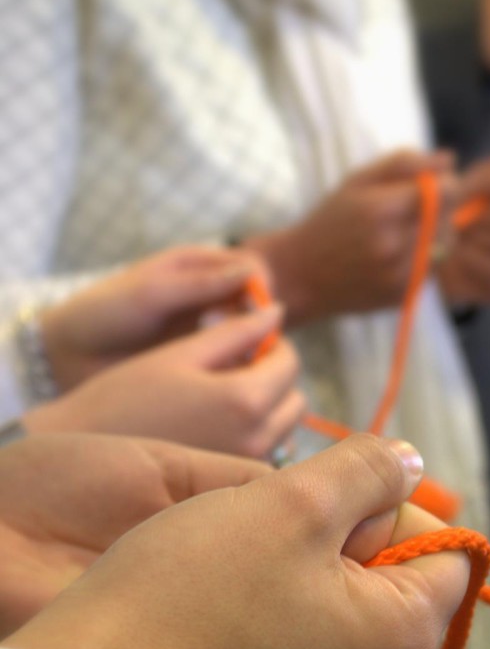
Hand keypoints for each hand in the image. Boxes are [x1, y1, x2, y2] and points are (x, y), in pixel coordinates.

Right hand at [3, 435, 469, 648]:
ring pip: (342, 601)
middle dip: (343, 533)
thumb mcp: (294, 502)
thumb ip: (368, 471)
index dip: (394, 506)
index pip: (449, 553)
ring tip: (240, 556)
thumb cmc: (197, 590)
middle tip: (274, 524)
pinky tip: (221, 593)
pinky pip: (302, 637)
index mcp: (404, 640)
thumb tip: (411, 463)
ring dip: (303, 561)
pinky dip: (276, 601)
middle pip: (394, 578)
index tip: (329, 497)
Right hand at [23, 305, 305, 458]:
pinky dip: (256, 433)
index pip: (290, 363)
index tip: (248, 338)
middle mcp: (257, 440)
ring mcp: (248, 467)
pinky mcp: (235, 484)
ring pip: (285, 427)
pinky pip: (267, 451)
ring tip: (221, 396)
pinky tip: (216, 425)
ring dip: (268, 405)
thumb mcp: (181, 353)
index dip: (273, 343)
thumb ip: (237, 331)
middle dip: (275, 377)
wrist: (89, 454)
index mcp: (244, 400)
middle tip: (235, 366)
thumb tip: (277, 312)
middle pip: (296, 399)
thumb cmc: (126, 395)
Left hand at [40, 246, 267, 390]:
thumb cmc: (105, 314)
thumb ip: (199, 284)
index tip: (255, 312)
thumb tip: (253, 275)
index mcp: (198, 267)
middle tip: (239, 342)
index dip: (261, 289)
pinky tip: (226, 381)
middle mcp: (209, 296)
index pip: (252, 268)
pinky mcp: (203, 362)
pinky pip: (234, 363)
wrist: (70, 355)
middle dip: (257, 323)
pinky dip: (238, 370)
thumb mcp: (150, 294)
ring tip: (228, 363)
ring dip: (251, 350)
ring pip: (251, 336)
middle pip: (257, 305)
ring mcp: (208, 331)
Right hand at [249, 149, 456, 324]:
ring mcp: (398, 276)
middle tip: (408, 211)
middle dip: (438, 210)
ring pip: (444, 247)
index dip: (443, 184)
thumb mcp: (358, 181)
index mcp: (382, 211)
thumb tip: (450, 159)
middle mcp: (393, 246)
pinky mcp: (401, 296)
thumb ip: (404, 164)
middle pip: (448, 219)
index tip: (427, 186)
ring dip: (433, 236)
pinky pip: (431, 270)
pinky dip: (422, 259)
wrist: (301, 277)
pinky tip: (395, 256)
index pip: (446, 192)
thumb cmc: (330, 222)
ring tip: (401, 233)